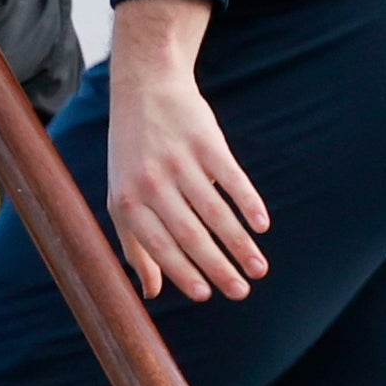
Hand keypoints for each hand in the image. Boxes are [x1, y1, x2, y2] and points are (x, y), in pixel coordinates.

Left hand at [99, 0, 270, 300]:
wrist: (146, 89)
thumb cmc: (133, 154)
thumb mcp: (122, 197)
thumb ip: (134, 244)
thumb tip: (150, 292)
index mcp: (129, 200)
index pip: (159, 246)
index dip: (183, 273)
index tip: (207, 295)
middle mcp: (152, 183)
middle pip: (190, 234)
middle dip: (218, 268)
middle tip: (241, 293)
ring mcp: (180, 161)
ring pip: (214, 212)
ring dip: (240, 245)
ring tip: (259, 269)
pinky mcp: (206, 142)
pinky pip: (231, 179)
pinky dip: (249, 203)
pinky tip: (262, 226)